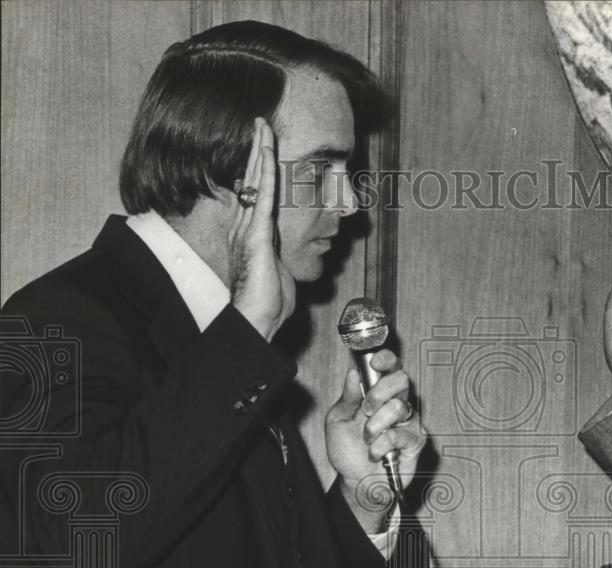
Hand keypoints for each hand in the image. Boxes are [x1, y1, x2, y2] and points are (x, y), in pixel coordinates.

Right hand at [229, 118, 295, 341]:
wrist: (256, 318)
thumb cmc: (268, 302)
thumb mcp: (276, 272)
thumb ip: (278, 257)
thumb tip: (284, 254)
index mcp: (252, 233)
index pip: (255, 192)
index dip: (258, 167)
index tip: (262, 145)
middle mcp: (246, 225)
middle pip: (253, 180)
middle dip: (257, 150)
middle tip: (260, 122)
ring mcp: (250, 228)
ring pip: (257, 182)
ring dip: (260, 152)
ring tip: (262, 126)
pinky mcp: (257, 233)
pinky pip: (264, 195)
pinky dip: (266, 171)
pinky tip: (267, 151)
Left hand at [325, 350, 426, 531]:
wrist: (356, 482)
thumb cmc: (349, 452)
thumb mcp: (337, 421)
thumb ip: (347, 398)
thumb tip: (353, 374)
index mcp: (379, 393)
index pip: (390, 367)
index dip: (386, 359)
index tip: (375, 363)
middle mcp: (397, 402)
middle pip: (401, 379)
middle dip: (379, 393)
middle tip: (365, 411)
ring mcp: (409, 421)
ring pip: (399, 407)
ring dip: (375, 426)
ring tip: (367, 438)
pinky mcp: (416, 440)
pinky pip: (400, 434)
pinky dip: (381, 446)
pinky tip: (376, 453)